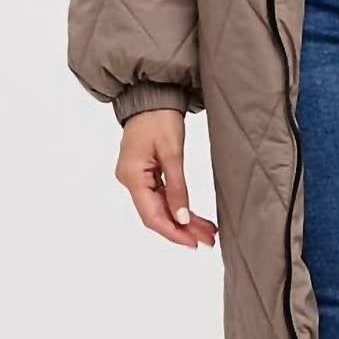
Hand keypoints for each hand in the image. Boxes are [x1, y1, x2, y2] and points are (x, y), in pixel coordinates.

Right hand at [114, 109, 217, 249]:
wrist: (151, 96)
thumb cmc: (159, 117)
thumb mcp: (172, 151)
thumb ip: (177, 186)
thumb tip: (181, 217)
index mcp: (132, 176)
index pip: (152, 215)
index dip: (173, 232)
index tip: (193, 243)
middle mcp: (130, 180)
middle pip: (156, 215)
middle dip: (183, 229)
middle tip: (208, 240)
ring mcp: (137, 178)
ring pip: (161, 207)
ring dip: (183, 220)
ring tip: (207, 232)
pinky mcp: (145, 174)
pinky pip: (162, 196)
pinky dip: (178, 206)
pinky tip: (194, 217)